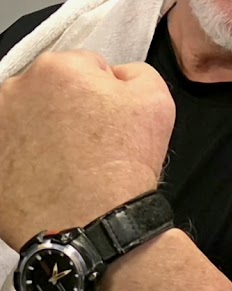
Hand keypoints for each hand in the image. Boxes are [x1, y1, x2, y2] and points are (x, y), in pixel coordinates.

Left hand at [0, 51, 174, 248]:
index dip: (107, 93)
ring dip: (44, 128)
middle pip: (52, 88)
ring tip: (67, 161)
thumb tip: (116, 76)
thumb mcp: (157, 101)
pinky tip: (46, 174)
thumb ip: (136, 72)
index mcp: (59, 68)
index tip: (113, 121)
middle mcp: (15, 88)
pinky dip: (26, 155)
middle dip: (70, 106)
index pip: (88, 67)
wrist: (91, 224)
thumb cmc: (124, 161)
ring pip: (29, 116)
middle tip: (91, 142)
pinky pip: (12, 147)